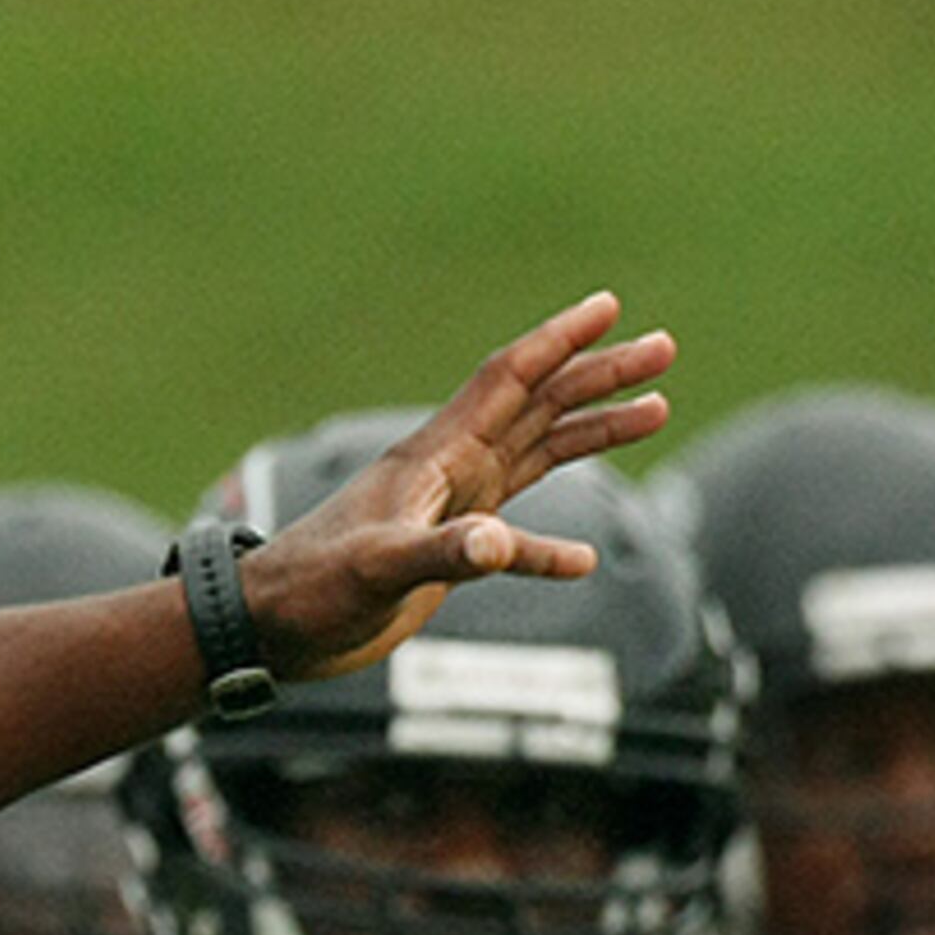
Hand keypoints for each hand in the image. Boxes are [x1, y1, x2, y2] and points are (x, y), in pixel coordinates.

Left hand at [241, 289, 676, 681]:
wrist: (268, 628)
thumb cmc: (309, 590)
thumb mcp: (378, 569)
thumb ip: (443, 554)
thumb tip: (501, 545)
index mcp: (434, 457)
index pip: (507, 380)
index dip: (558, 341)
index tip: (609, 306)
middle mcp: (448, 470)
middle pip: (538, 403)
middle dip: (600, 374)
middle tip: (665, 347)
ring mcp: (450, 507)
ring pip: (537, 451)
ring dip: (594, 429)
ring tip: (658, 407)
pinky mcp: (446, 550)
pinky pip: (516, 531)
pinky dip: (549, 542)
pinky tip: (584, 559)